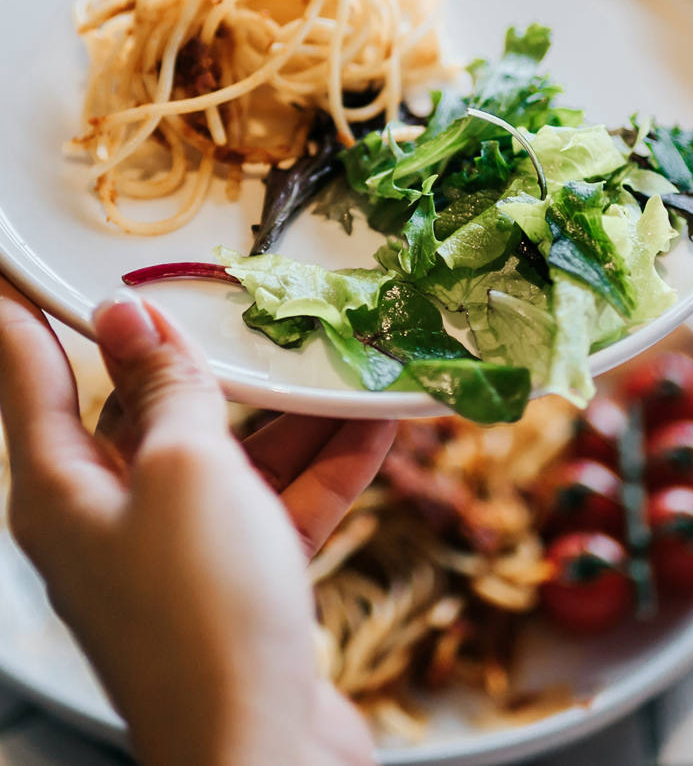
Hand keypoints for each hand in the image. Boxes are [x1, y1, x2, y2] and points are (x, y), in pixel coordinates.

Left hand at [0, 279, 394, 765]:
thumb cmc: (203, 610)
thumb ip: (166, 389)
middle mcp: (108, 519)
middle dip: (192, 354)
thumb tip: (127, 317)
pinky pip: (274, 505)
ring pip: (224, 455)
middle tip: (228, 288)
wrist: (265, 760)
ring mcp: (175, 556)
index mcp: (61, 490)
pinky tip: (377, 422)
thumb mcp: (184, 470)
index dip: (29, 309)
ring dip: (286, 410)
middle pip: (141, 411)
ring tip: (337, 349)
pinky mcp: (236, 586)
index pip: (27, 375)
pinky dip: (322, 467)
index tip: (29, 257)